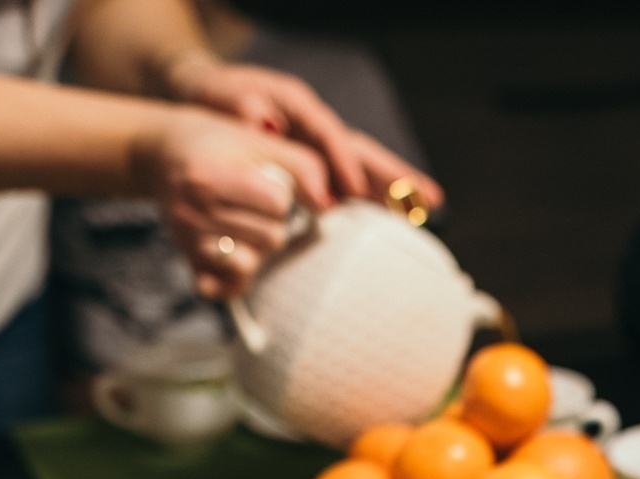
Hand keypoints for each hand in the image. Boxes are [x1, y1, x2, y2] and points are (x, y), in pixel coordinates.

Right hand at [134, 107, 329, 299]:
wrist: (162, 155)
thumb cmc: (217, 145)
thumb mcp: (257, 141)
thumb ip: (302, 165)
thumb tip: (327, 204)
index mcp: (206, 177)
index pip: (276, 202)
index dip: (280, 191)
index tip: (261, 179)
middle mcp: (191, 214)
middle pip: (271, 237)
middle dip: (272, 219)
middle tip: (251, 201)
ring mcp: (188, 242)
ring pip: (254, 262)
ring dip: (258, 243)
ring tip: (242, 219)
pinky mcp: (190, 264)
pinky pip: (227, 289)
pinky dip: (240, 276)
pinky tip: (238, 253)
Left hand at [166, 56, 443, 209]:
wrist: (209, 100)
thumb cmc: (216, 98)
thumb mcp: (223, 93)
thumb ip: (242, 104)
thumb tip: (265, 122)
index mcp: (299, 107)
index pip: (330, 136)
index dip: (344, 163)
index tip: (351, 190)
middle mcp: (318, 129)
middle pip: (363, 153)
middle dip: (396, 177)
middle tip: (430, 198)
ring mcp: (321, 150)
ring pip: (363, 172)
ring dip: (394, 194)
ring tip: (427, 213)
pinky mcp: (317, 168)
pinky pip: (350, 188)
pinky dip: (372, 204)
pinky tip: (392, 224)